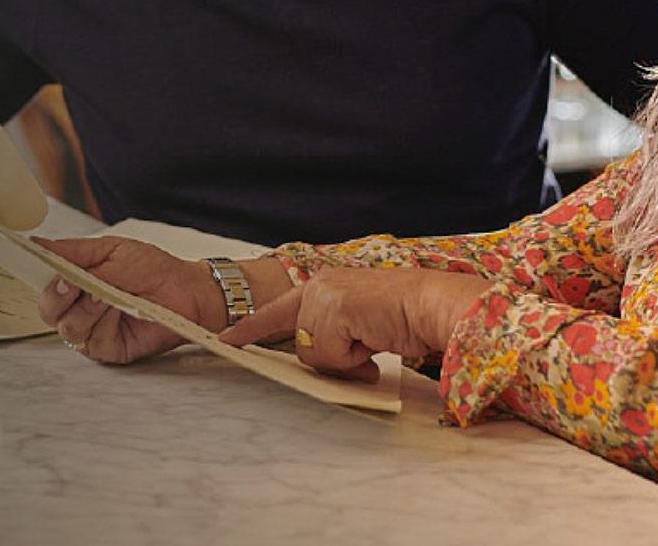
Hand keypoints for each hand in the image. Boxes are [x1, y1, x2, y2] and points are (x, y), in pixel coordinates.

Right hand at [29, 237, 222, 363]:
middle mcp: (78, 309)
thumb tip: (38, 244)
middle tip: (70, 282)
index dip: (35, 274)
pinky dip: (102, 321)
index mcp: (74, 283)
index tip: (35, 263)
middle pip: (48, 311)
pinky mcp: (108, 349)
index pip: (42, 283)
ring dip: (84, 308)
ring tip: (104, 293)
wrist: (188, 289)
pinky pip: (92, 340)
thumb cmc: (153, 269)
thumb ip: (72, 252)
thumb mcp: (110, 250)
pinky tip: (116, 308)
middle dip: (56, 295)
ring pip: (67, 327)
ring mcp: (92, 331)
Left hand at [217, 267, 493, 381]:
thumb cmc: (406, 317)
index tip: (225, 339)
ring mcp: (322, 296)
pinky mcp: (332, 309)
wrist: (433, 305)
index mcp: (323, 287)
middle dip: (332, 358)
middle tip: (366, 346)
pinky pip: (328, 354)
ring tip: (373, 338)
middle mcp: (317, 286)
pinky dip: (353, 357)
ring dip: (345, 357)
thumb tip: (337, 371)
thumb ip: (337, 345)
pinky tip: (374, 337)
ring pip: (312, 353)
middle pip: (300, 346)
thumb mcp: (361, 331)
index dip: (250, 328)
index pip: (278, 311)